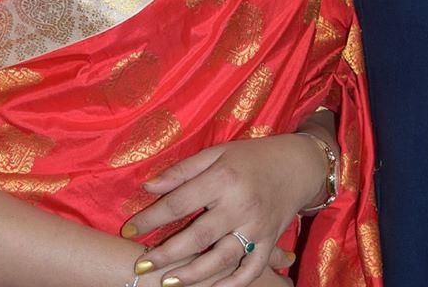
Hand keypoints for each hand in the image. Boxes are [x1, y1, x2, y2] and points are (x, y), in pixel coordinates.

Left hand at [125, 134, 325, 286]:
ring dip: (192, 275)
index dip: (151, 218)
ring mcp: (257, 227)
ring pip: (221, 259)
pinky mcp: (270, 242)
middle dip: (165, 254)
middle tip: (139, 266)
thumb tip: (148, 187)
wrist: (298, 165)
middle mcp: (240, 205)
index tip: (129, 230)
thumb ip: (183, 171)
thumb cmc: (252, 157)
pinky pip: (250, 270)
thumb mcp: (218, 153)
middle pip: (197, 237)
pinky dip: (231, 284)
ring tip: (167, 282)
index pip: (179, 202)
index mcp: (224, 178)